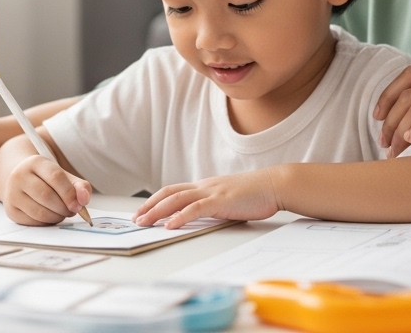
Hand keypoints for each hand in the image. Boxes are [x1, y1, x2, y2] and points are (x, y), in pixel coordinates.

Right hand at [2, 155, 92, 225]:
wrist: (22, 181)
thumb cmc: (47, 180)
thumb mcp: (65, 177)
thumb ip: (80, 186)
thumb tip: (84, 199)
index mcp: (35, 162)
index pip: (55, 177)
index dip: (69, 193)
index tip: (79, 205)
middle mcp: (19, 175)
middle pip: (46, 196)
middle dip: (64, 208)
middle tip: (72, 211)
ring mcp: (12, 193)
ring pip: (39, 212)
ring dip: (56, 217)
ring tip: (62, 213)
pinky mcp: (11, 209)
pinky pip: (33, 222)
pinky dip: (46, 223)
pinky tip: (50, 216)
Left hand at [133, 169, 280, 229]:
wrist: (275, 185)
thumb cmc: (256, 194)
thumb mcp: (229, 199)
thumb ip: (214, 206)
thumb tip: (202, 217)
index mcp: (205, 186)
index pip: (174, 190)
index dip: (156, 200)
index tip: (143, 210)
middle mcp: (204, 186)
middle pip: (169, 193)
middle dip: (149, 206)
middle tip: (136, 218)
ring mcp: (212, 192)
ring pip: (177, 199)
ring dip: (157, 211)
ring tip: (144, 222)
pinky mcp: (221, 201)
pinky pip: (195, 209)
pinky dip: (180, 216)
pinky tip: (169, 225)